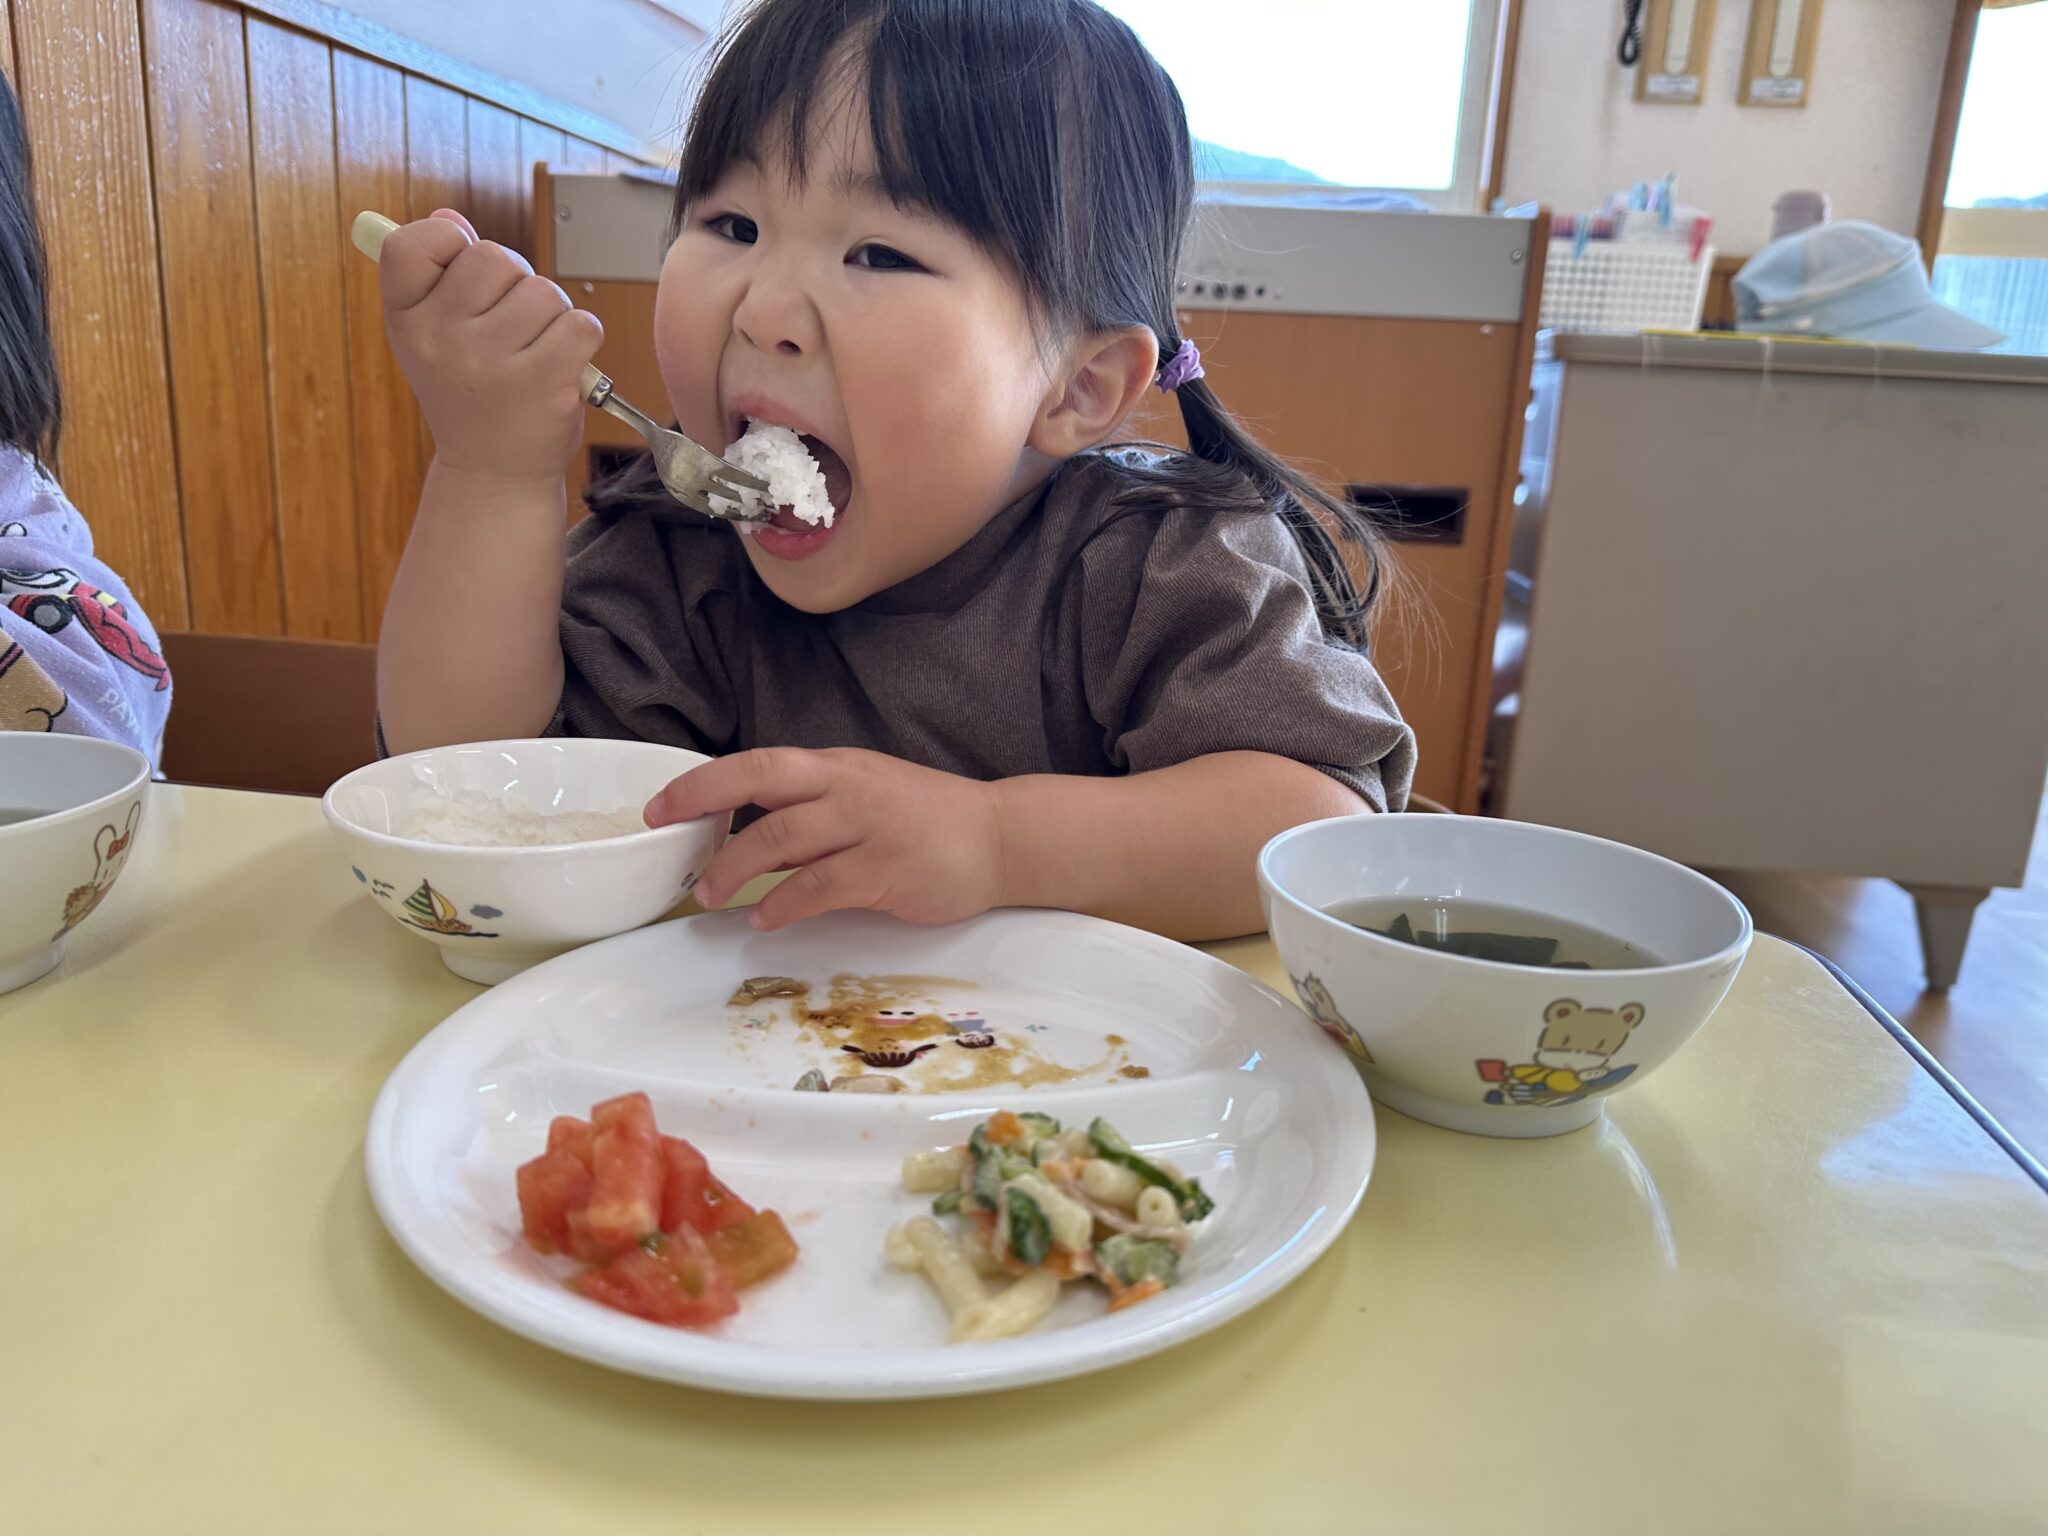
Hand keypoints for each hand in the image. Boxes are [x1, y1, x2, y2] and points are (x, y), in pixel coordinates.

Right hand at [378, 209, 603, 483]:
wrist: (494, 471)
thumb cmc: (469, 392)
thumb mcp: (434, 334)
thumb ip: (439, 273)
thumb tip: (449, 219)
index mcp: (405, 320)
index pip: (412, 243)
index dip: (447, 243)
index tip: (460, 272)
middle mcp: (441, 341)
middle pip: (494, 256)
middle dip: (514, 281)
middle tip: (509, 325)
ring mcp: (491, 364)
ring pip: (544, 291)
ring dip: (551, 314)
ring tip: (534, 350)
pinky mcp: (543, 384)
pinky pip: (581, 323)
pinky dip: (581, 338)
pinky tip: (562, 364)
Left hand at [647, 748, 1006, 929]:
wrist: (1002, 837)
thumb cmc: (931, 822)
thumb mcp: (866, 800)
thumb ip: (812, 816)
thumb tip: (749, 843)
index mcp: (836, 768)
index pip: (759, 764)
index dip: (705, 782)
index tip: (663, 805)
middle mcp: (847, 787)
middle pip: (761, 781)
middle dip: (703, 801)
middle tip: (665, 829)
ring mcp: (868, 825)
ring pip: (783, 836)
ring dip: (736, 866)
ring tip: (708, 893)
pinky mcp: (887, 868)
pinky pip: (821, 884)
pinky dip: (784, 903)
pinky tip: (764, 918)